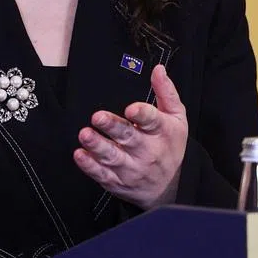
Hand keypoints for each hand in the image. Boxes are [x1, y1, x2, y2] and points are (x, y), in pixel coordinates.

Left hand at [74, 65, 186, 209]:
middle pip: (129, 138)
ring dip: (97, 146)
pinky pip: (102, 174)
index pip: (153, 121)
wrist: (171, 187)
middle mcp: (148, 151)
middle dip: (112, 127)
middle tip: (98, 117)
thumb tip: (158, 69)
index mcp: (162, 131)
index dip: (142, 114)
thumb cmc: (171, 146)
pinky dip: (90, 166)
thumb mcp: (176, 118)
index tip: (132, 109)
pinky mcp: (118, 182)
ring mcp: (132, 168)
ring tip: (85, 135)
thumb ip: (166, 92)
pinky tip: (80, 155)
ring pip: (113, 157)